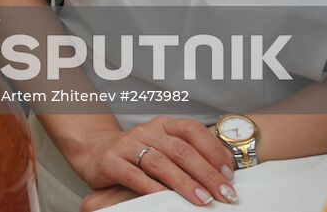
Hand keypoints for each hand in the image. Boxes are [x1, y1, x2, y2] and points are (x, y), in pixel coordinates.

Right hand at [72, 116, 236, 206]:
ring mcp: (127, 145)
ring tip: (203, 200)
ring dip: (185, 183)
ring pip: (160, 162)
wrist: (97, 151)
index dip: (214, 151)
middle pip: (180, 149)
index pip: (193, 130)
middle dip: (206, 173)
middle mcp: (146, 131)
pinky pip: (134, 176)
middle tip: (225, 194)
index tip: (230, 174)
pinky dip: (153, 189)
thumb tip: (225, 173)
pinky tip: (168, 200)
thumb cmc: (140, 154)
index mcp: (164, 124)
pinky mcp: (111, 162)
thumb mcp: (164, 147)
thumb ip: (189, 154)